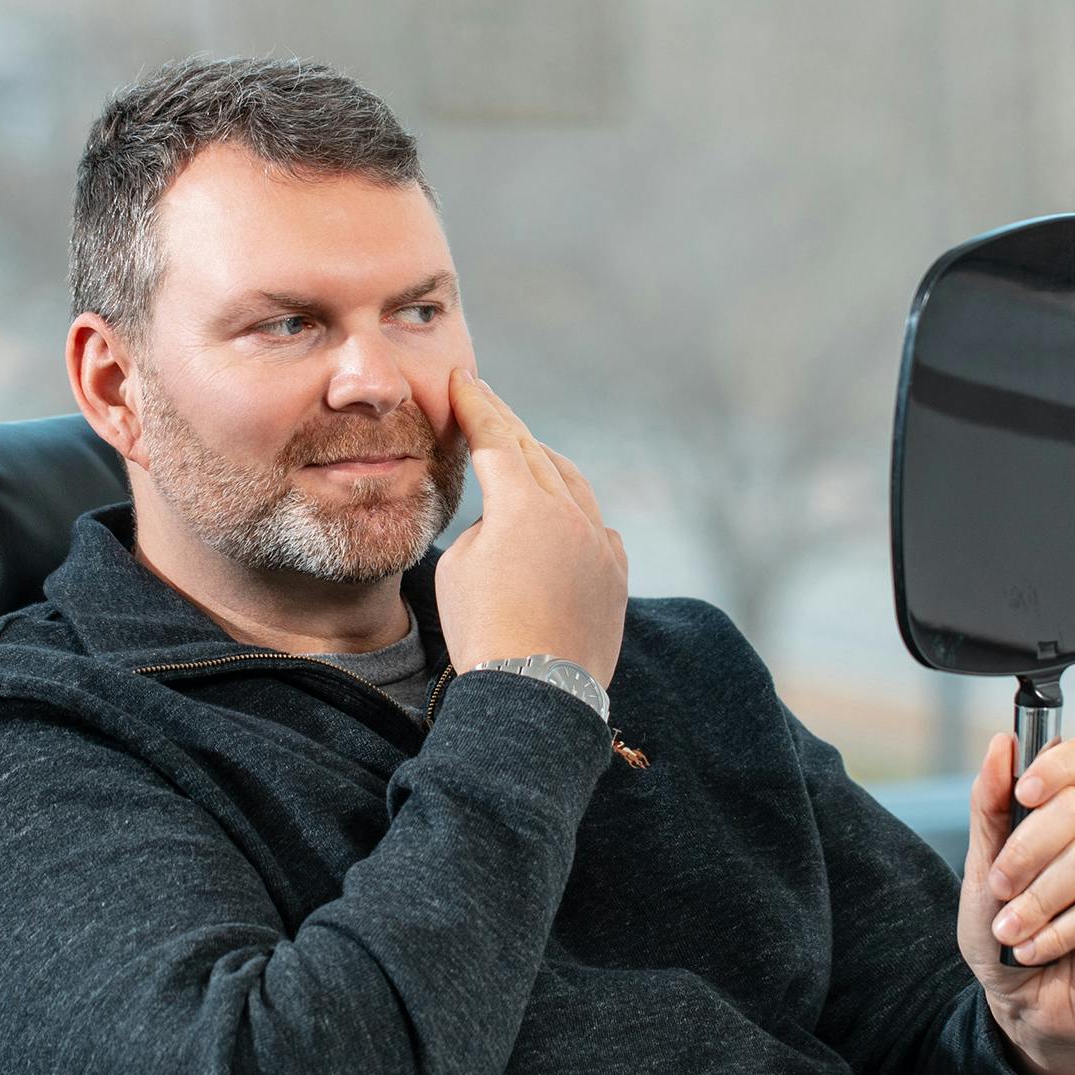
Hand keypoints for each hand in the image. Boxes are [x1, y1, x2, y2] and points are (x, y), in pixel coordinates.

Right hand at [435, 368, 628, 685]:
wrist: (536, 694)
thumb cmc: (483, 633)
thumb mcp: (459, 568)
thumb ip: (485, 527)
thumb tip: (508, 524)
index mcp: (524, 504)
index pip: (495, 439)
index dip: (475, 406)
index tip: (462, 380)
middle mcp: (571, 513)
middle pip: (535, 452)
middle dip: (507, 424)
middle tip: (484, 398)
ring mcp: (600, 543)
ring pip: (573, 485)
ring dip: (546, 464)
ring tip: (525, 452)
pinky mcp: (616, 575)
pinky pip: (597, 527)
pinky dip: (575, 514)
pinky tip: (564, 518)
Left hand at [958, 732, 1074, 1074]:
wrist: (1019, 1001)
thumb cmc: (1001, 932)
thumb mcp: (979, 869)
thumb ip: (989, 808)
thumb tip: (1002, 746)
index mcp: (1059, 814)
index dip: (1061, 763)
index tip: (1024, 790)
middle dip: (1025, 849)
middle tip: (998, 886)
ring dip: (1035, 900)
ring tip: (1008, 930)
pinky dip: (1055, 931)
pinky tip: (1031, 949)